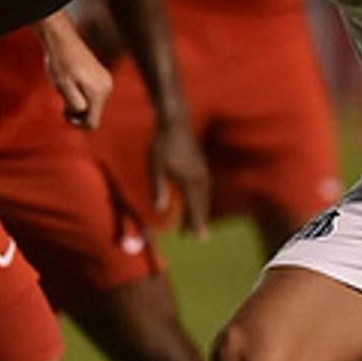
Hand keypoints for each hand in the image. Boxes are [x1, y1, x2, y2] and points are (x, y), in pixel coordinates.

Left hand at [40, 18, 112, 128]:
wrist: (63, 41)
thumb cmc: (60, 63)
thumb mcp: (63, 86)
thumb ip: (75, 103)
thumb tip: (83, 113)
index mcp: (98, 93)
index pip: (93, 123)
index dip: (77, 124)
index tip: (64, 113)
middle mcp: (107, 88)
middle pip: (94, 114)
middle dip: (78, 112)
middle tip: (62, 100)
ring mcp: (107, 83)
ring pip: (94, 105)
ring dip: (80, 102)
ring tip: (67, 89)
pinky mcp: (104, 78)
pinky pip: (95, 96)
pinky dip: (83, 95)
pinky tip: (74, 83)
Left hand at [150, 116, 210, 238]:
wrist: (176, 121)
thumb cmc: (163, 144)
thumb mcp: (157, 167)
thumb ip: (160, 189)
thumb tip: (161, 210)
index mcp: (190, 180)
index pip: (195, 207)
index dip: (196, 224)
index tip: (200, 239)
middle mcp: (200, 178)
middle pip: (202, 204)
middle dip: (201, 221)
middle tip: (200, 237)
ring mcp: (203, 171)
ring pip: (204, 196)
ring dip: (201, 210)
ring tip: (197, 222)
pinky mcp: (201, 165)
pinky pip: (204, 187)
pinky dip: (202, 198)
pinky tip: (197, 200)